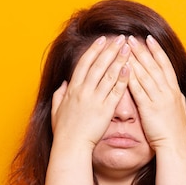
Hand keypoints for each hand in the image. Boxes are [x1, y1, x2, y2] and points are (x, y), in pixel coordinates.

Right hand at [51, 35, 130, 149]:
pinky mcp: (105, 110)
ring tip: (128, 48)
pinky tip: (129, 68)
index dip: (94, 50)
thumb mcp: (56, 110)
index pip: (84, 64)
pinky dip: (122, 79)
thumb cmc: (64, 132)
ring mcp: (95, 100)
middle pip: (98, 65)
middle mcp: (83, 91)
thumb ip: (59, 95)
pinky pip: (115, 91)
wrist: (71, 146)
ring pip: (108, 75)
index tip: (102, 39)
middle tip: (120, 38)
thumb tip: (63, 83)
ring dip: (119, 59)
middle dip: (110, 49)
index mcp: (72, 90)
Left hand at [127, 35, 185, 150]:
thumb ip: (176, 100)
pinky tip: (123, 68)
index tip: (149, 39)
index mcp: (175, 92)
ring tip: (125, 47)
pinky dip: (131, 77)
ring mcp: (159, 99)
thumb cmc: (175, 133)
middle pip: (154, 66)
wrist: (174, 146)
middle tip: (132, 37)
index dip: (157, 51)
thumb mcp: (179, 111)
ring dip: (135, 59)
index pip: (165, 66)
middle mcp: (168, 92)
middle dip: (143, 50)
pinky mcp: (149, 108)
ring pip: (146, 74)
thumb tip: (177, 92)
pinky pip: (139, 90)